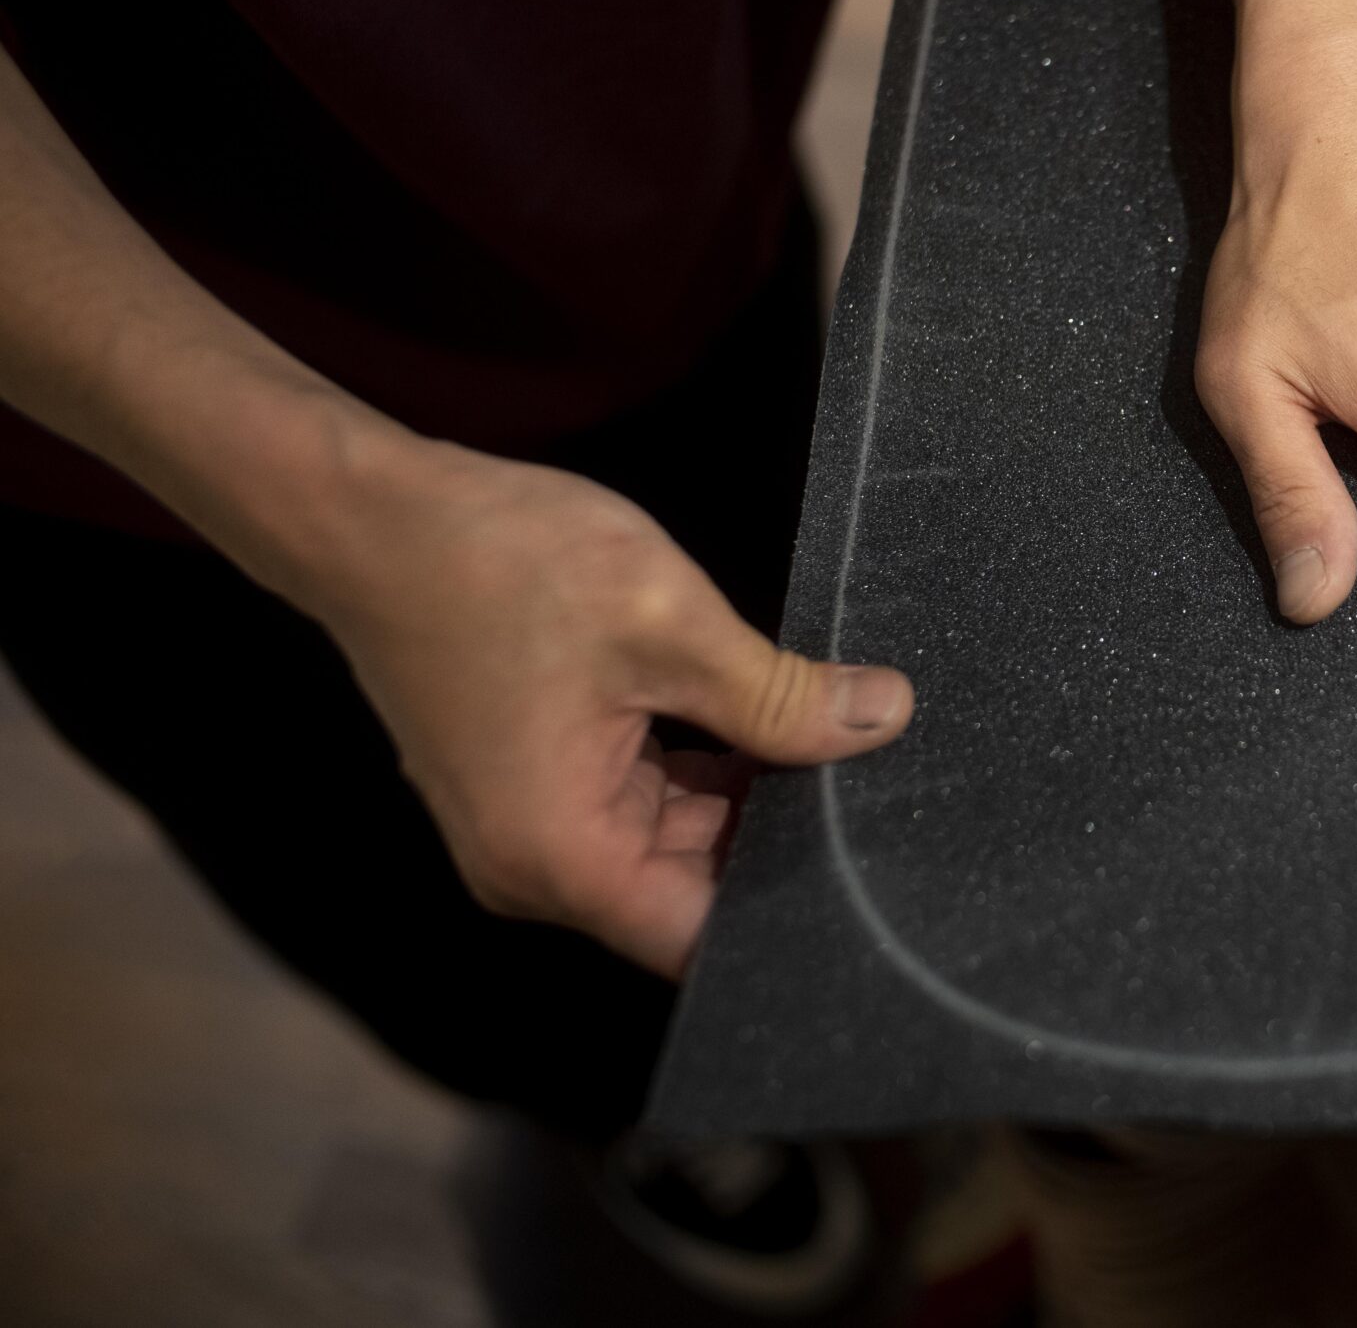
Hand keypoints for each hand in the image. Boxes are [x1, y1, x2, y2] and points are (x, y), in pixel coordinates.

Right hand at [295, 434, 911, 976]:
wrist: (375, 513)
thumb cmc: (499, 563)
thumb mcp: (670, 625)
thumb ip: (781, 696)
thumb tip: (884, 720)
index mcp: (561, 856)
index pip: (702, 940)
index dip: (792, 908)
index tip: (870, 864)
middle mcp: (534, 867)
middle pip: (693, 892)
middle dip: (779, 837)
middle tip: (868, 773)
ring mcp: (527, 826)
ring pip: (674, 842)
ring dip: (743, 793)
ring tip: (819, 730)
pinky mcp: (531, 782)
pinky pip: (640, 801)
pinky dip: (698, 765)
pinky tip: (756, 711)